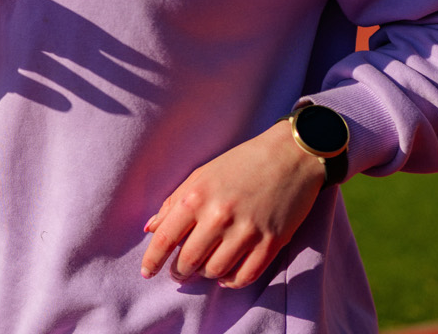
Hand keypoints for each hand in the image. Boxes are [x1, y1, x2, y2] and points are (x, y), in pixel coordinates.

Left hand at [140, 119, 324, 288]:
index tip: (146, 272)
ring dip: (206, 274)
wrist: (290, 156)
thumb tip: (151, 229)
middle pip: (189, 261)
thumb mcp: (201, 174)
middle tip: (179, 272)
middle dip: (180, 272)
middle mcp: (219, 216)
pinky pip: (245, 276)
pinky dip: (232, 281)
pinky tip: (226, 275)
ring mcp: (247, 231)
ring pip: (215, 271)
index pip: (166, 238)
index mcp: (197, 197)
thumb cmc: (242, 163)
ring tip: (205, 268)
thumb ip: (174, 201)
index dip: (152, 260)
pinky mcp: (271, 243)